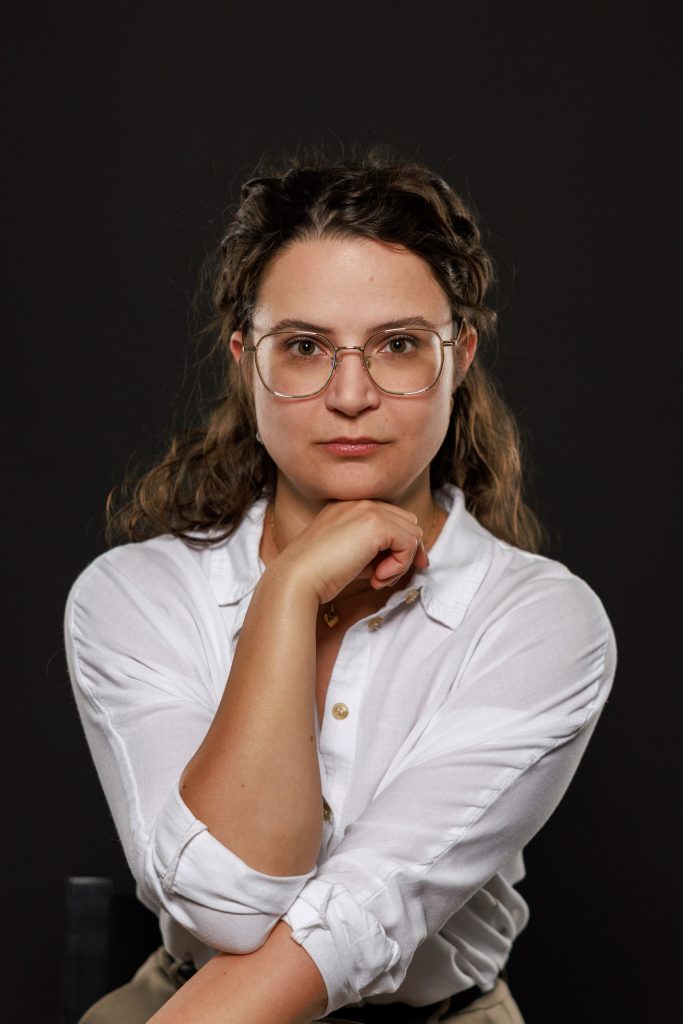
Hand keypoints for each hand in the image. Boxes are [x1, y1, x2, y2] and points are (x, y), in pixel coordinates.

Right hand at [274, 500, 428, 604]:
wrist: (298, 577)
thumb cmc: (320, 574)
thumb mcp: (353, 556)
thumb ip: (378, 551)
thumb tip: (412, 557)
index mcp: (349, 507)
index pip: (391, 518)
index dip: (401, 544)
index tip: (396, 569)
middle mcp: (360, 503)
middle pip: (407, 522)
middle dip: (405, 552)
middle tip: (384, 577)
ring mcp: (369, 509)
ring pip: (412, 532)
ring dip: (401, 561)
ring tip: (378, 578)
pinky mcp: (376, 523)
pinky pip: (409, 543)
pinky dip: (400, 565)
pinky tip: (377, 577)